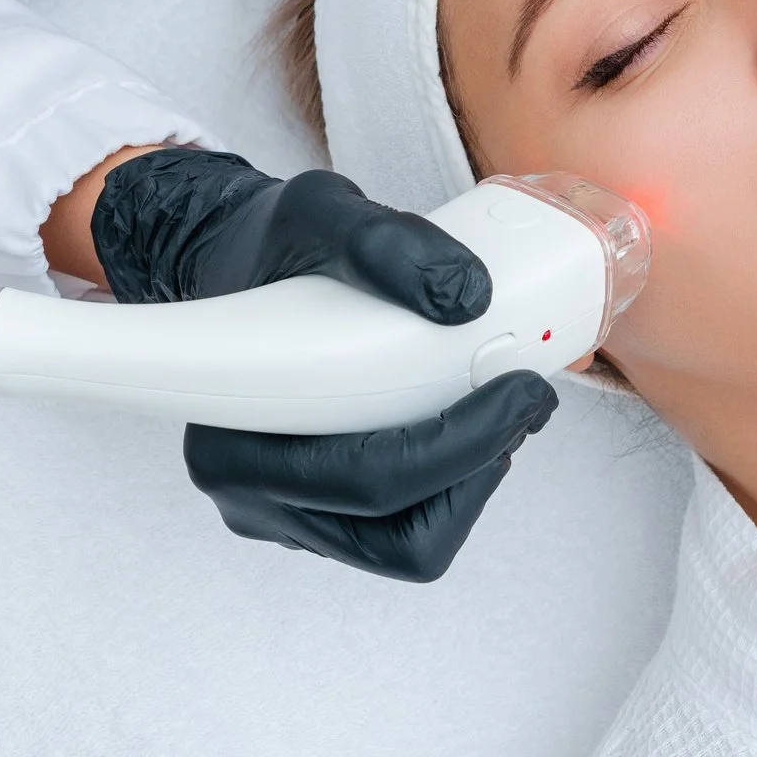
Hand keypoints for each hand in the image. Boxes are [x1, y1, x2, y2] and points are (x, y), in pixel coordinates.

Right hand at [90, 147, 558, 580]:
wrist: (235, 271)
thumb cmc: (267, 251)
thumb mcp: (317, 211)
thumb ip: (386, 240)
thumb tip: (469, 297)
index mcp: (230, 443)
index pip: (363, 479)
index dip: (458, 446)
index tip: (518, 388)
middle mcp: (251, 496)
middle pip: (395, 536)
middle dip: (478, 465)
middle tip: (525, 399)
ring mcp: (286, 516)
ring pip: (407, 546)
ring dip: (469, 483)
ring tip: (500, 410)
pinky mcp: (318, 516)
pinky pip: (401, 530)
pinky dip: (451, 483)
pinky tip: (467, 421)